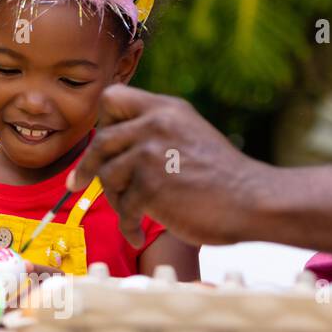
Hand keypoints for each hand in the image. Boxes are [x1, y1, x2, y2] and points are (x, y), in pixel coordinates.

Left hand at [67, 85, 262, 247]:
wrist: (255, 201)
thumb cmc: (221, 176)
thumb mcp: (187, 134)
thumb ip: (154, 130)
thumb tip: (109, 141)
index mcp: (165, 109)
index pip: (113, 98)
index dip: (103, 121)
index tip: (101, 143)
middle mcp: (155, 125)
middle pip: (101, 141)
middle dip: (87, 167)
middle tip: (76, 184)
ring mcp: (151, 154)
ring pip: (107, 176)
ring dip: (115, 200)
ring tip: (131, 213)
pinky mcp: (151, 186)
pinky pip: (124, 207)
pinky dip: (128, 225)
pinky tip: (136, 233)